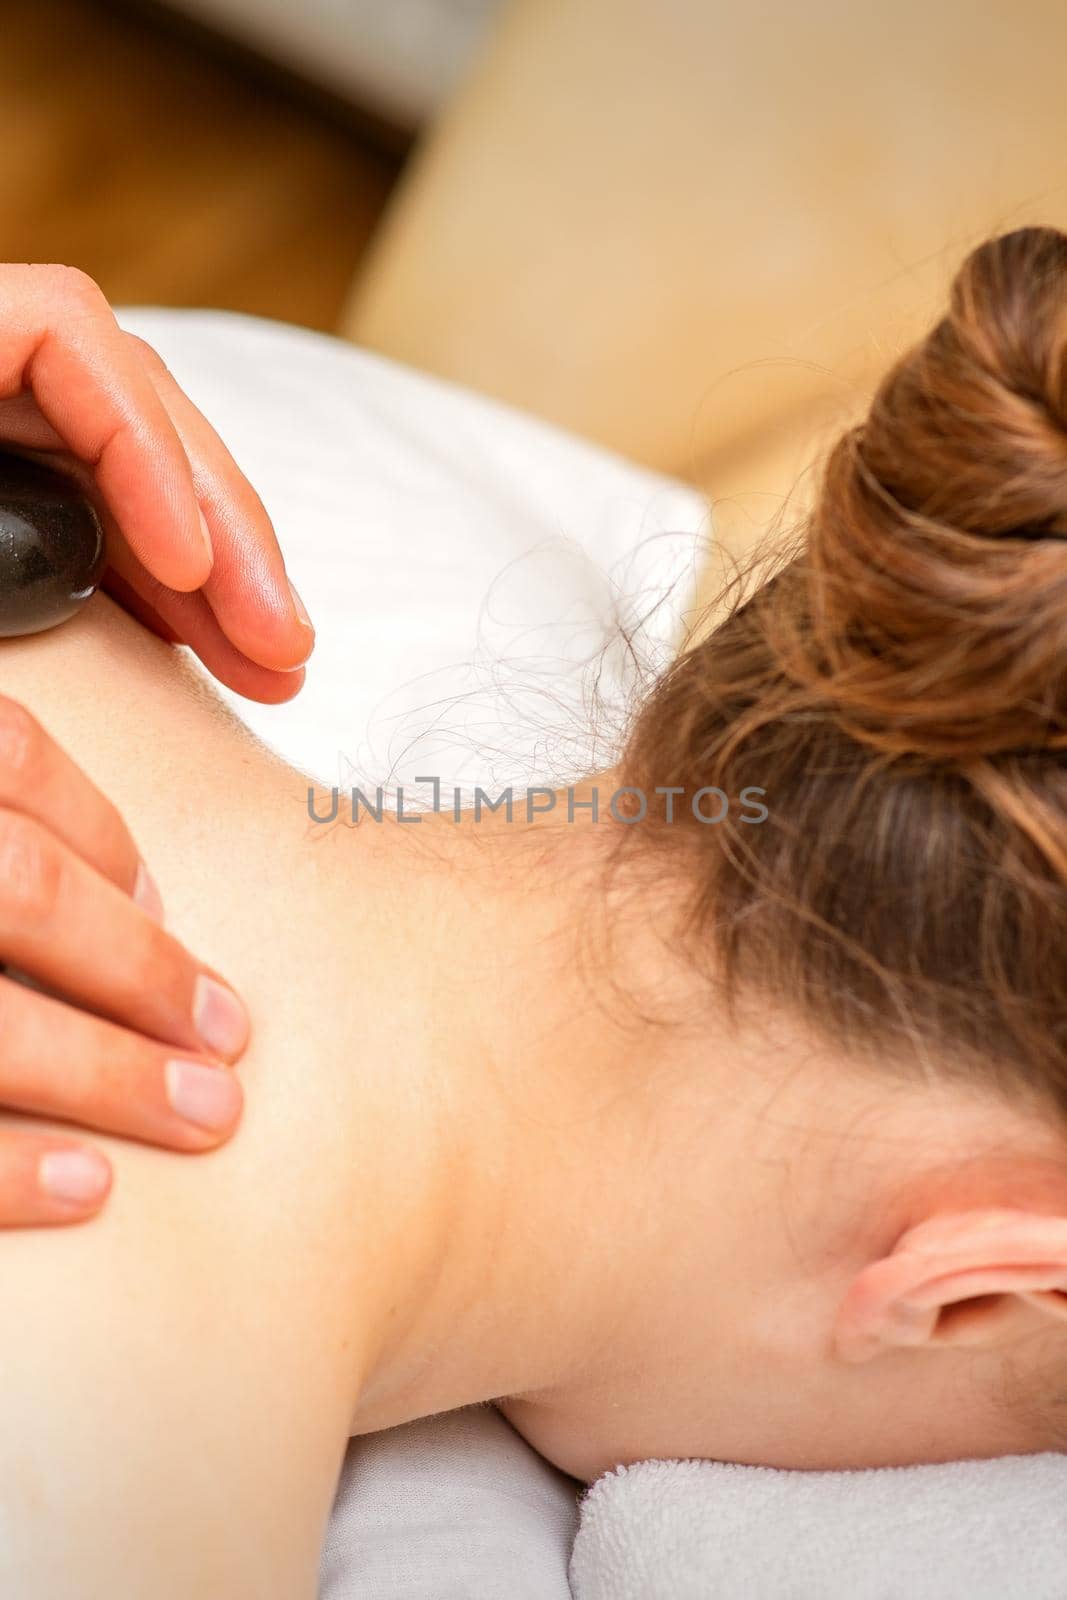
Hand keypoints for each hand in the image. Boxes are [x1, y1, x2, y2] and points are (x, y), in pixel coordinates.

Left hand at [0, 263, 313, 701]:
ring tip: (272, 664)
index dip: (148, 446)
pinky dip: (158, 584)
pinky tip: (206, 642)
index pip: (67, 331)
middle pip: (137, 409)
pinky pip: (93, 519)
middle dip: (225, 535)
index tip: (188, 563)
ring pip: (136, 475)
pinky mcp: (10, 487)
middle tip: (284, 644)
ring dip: (216, 574)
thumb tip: (124, 541)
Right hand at [0, 697, 247, 1225]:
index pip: (8, 759)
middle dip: (139, 968)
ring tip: (198, 1115)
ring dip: (105, 1075)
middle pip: (16, 888)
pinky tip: (86, 1189)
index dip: (106, 839)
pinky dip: (6, 1171)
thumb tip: (126, 894)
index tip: (166, 913)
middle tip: (225, 1038)